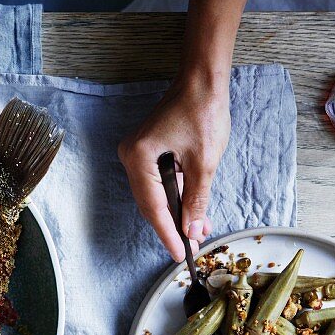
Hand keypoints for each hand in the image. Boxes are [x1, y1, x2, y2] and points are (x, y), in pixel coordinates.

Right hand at [118, 72, 229, 261]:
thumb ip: (196, 200)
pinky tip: (192, 210)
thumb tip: (192, 231)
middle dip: (172, 226)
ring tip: (197, 231)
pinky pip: (159, 182)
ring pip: (155, 195)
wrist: (202, 80)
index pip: (153, 206)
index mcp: (138, 157)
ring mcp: (137, 153)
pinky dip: (175, 197)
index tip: (180, 254)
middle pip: (150, 203)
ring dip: (175, 213)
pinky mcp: (148, 151)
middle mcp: (130, 156)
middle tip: (191, 247)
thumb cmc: (202, 112)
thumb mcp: (204, 162)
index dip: (167, 233)